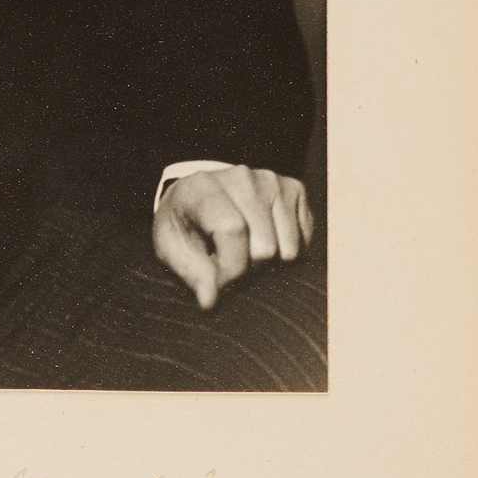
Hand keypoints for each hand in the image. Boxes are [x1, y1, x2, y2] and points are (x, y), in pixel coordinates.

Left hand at [152, 167, 312, 309]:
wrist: (199, 199)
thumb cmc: (184, 228)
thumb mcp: (171, 250)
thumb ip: (191, 274)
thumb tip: (210, 301)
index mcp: (201, 187)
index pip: (232, 229)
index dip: (231, 268)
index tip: (220, 283)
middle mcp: (239, 176)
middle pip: (264, 246)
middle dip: (249, 269)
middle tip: (230, 263)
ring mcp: (270, 180)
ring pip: (289, 249)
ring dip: (269, 263)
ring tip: (246, 251)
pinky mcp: (294, 188)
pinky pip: (306, 240)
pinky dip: (287, 251)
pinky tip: (265, 239)